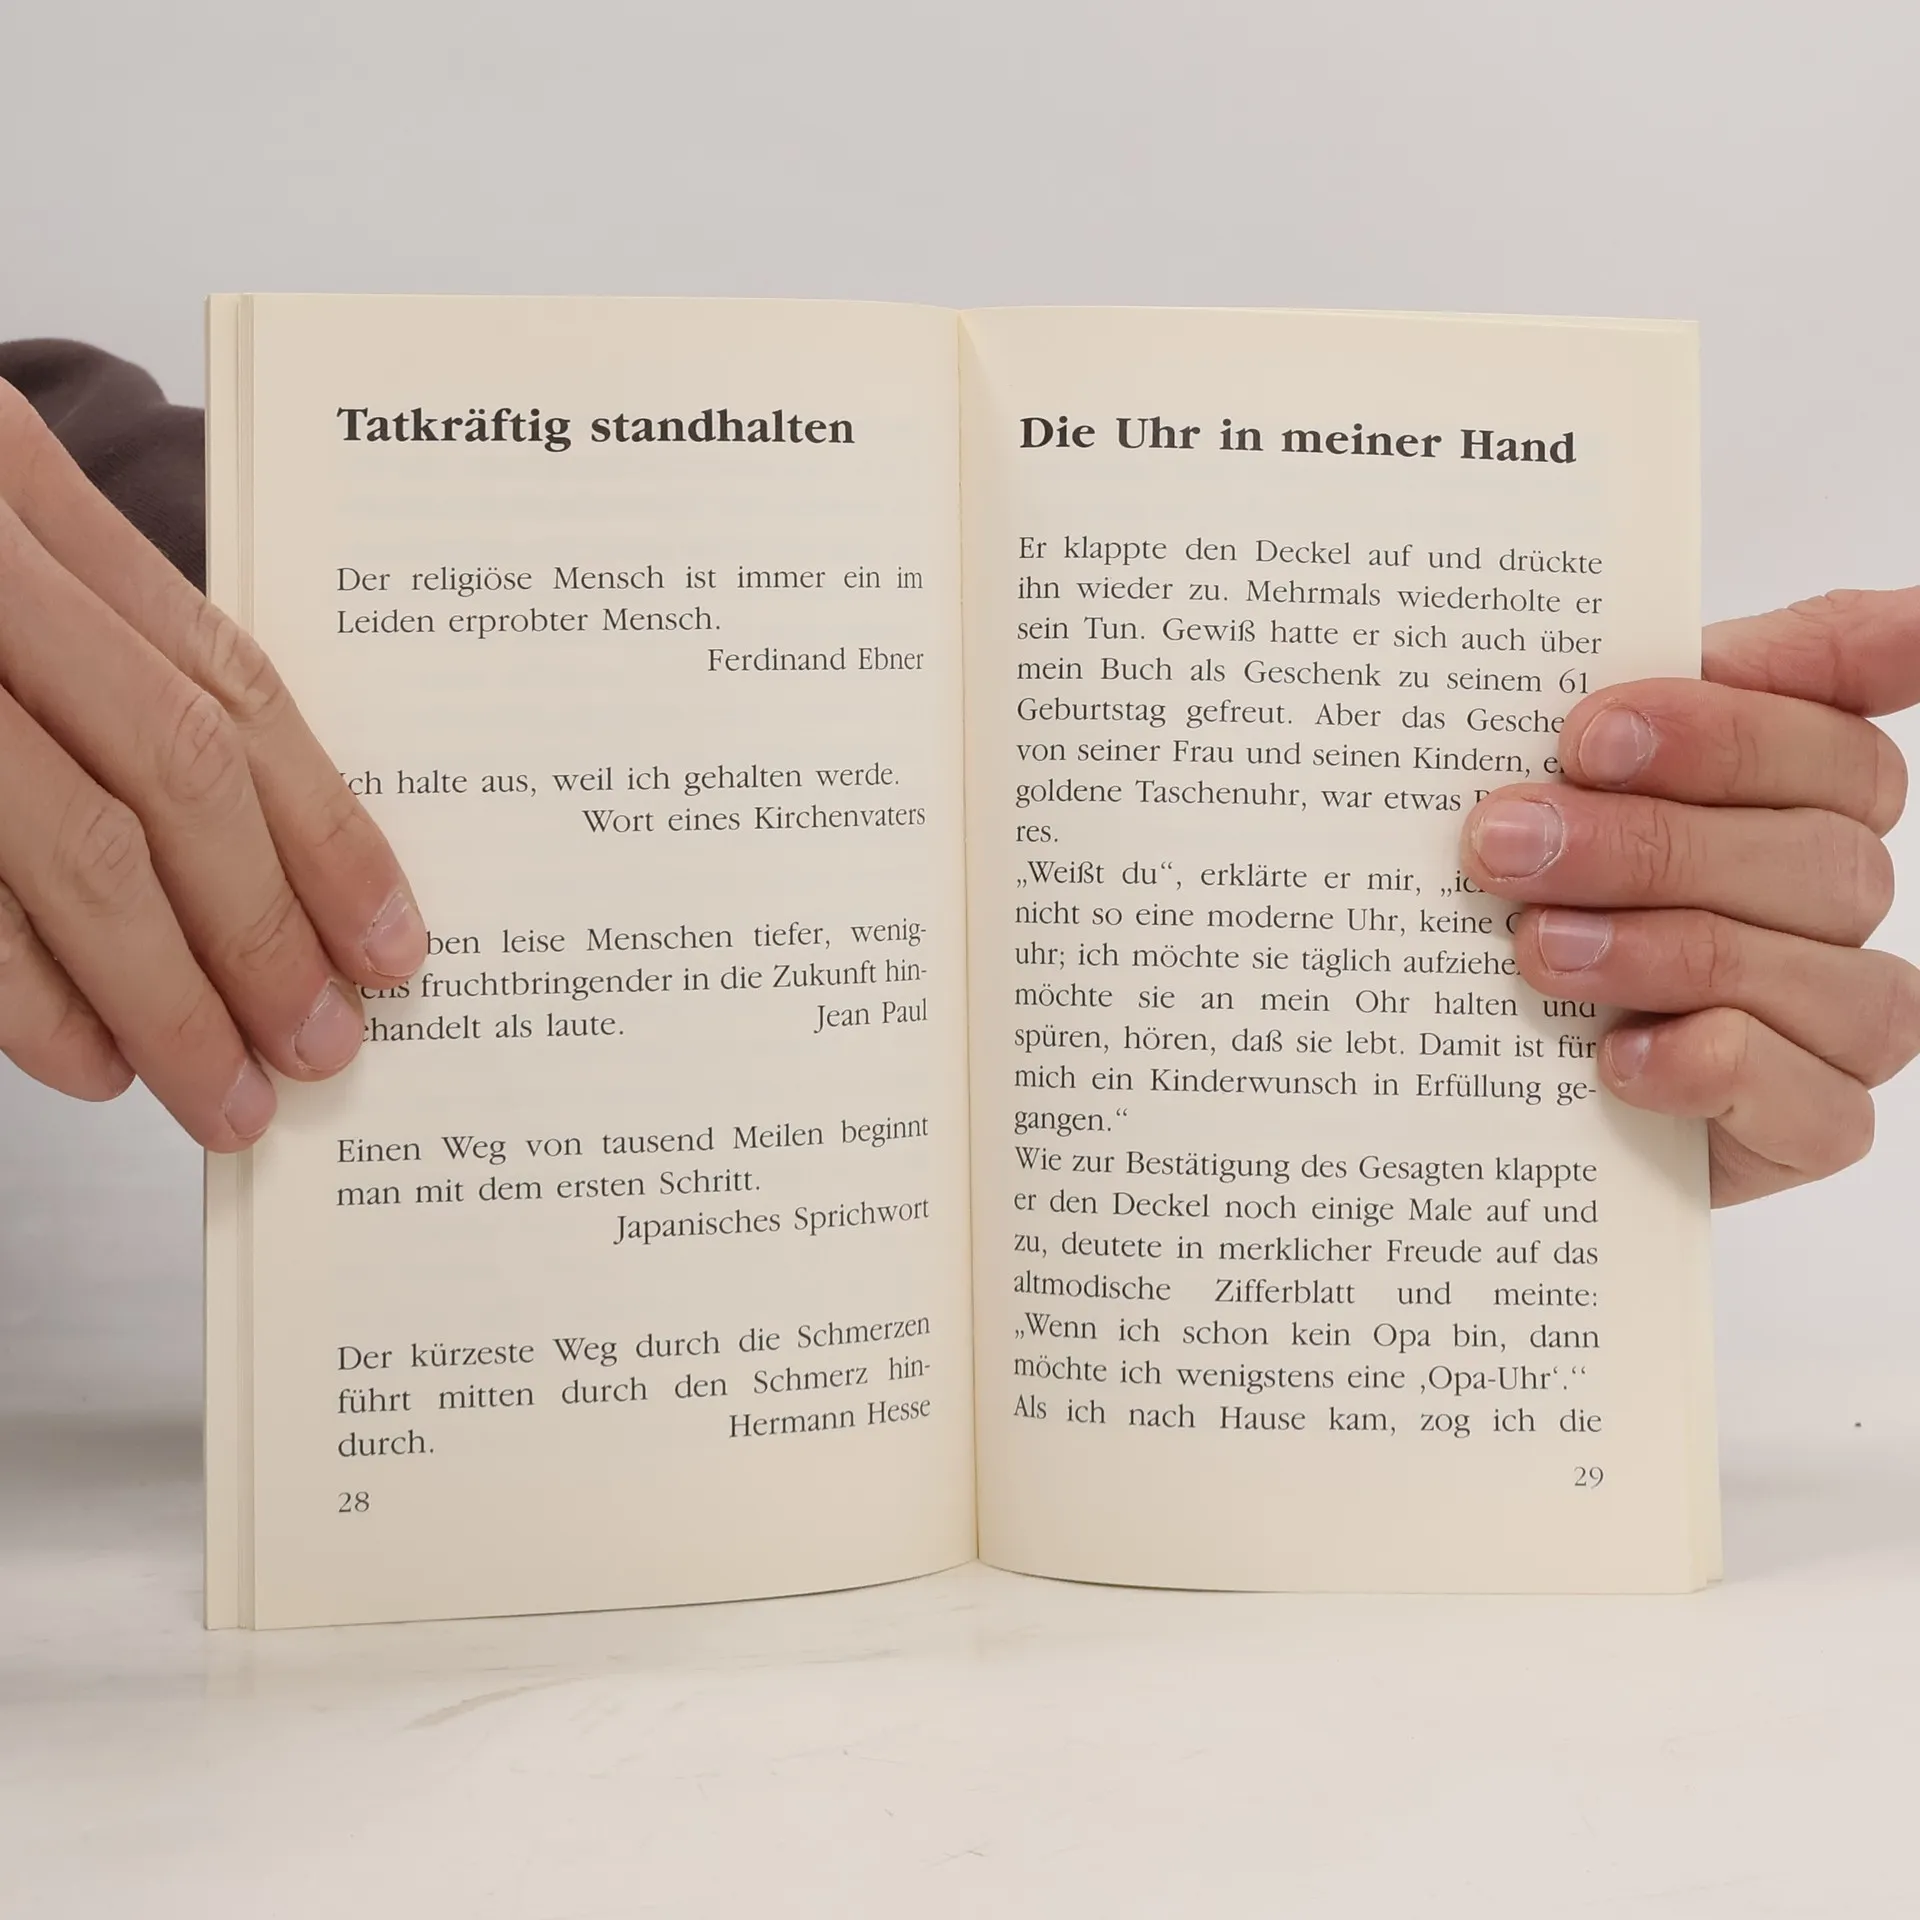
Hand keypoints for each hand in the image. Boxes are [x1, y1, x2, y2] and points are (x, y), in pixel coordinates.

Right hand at [0, 380, 425, 1148]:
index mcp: (17, 488)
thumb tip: (261, 859)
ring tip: (225, 1093)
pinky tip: (94, 1063)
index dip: (328, 832)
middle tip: (324, 1046)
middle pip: (176, 775)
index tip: (391, 944)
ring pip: (78, 851)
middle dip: (267, 933)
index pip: (231, 686)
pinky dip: (30, 998)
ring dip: (167, 997)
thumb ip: (100, 657)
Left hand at [1461, 588, 1919, 1205]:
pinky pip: (1820, 1103)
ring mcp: (1844, 1011)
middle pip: (1817, 844)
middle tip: (1505, 843)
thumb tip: (1608, 631)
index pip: (1829, 716)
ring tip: (1537, 949)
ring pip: (1828, 970)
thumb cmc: (1534, 908)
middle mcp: (1835, 885)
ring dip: (1667, 951)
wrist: (1498, 1079)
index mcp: (1791, 780)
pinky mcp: (1816, 1124)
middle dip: (1645, 841)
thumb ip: (1594, 721)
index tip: (1590, 730)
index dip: (1729, 718)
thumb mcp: (1538, 799)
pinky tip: (1617, 1057)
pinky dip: (1714, 1068)